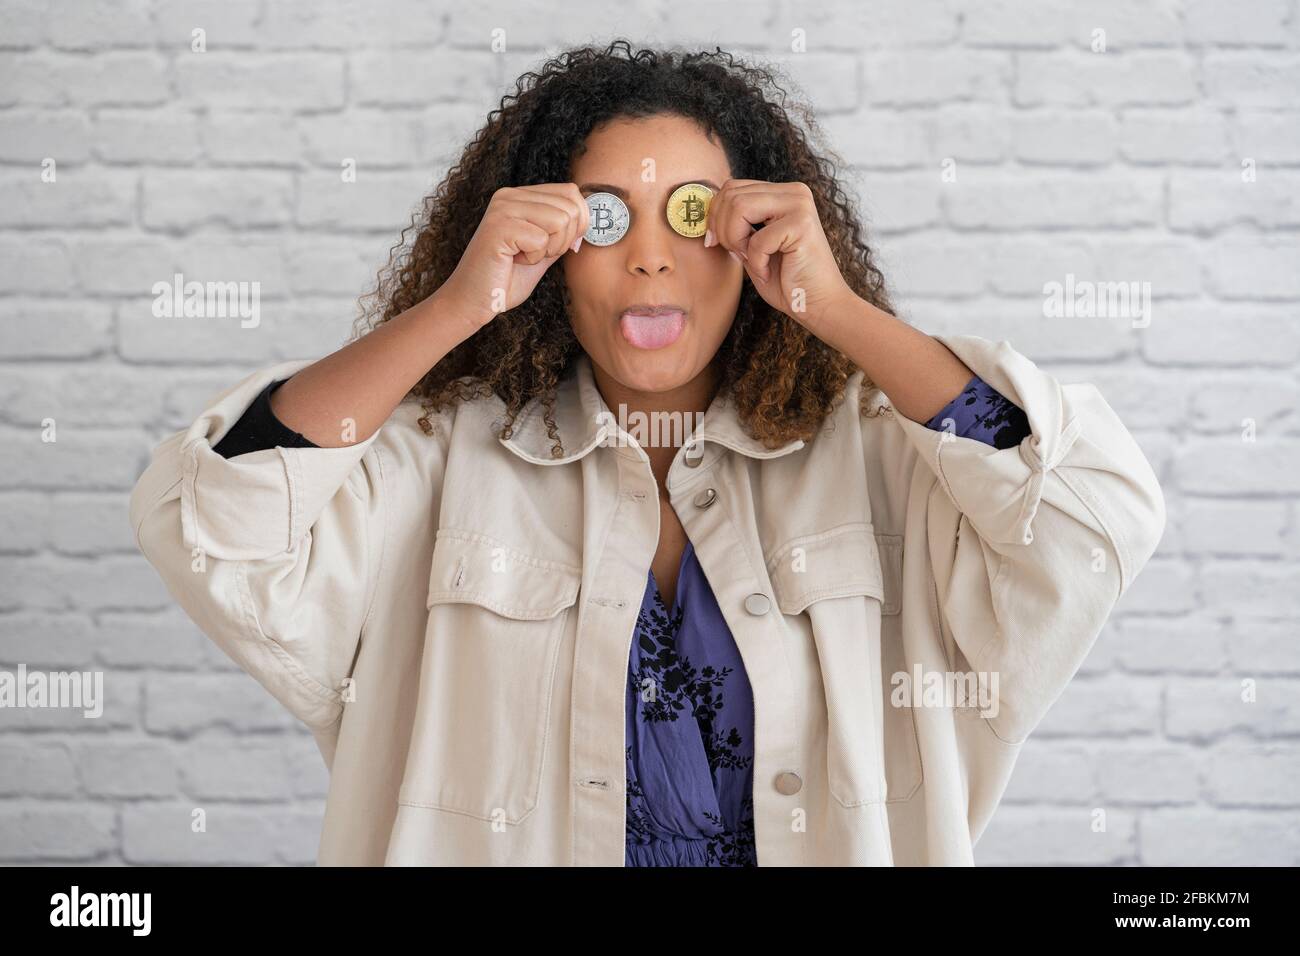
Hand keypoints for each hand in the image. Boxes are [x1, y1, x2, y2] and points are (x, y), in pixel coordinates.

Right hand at [434, 183, 588, 329]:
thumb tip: (588, 218)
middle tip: (536, 254)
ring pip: (561, 220)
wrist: (473, 302)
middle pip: (570, 206)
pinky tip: (513, 261)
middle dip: (564, 239)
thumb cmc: (506, 279)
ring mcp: (502, 208)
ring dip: (549, 249)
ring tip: (524, 257)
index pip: (571, 192)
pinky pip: (542, 239)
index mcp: (520, 196)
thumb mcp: (543, 251)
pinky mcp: (499, 226)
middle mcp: (509, 195)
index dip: (578, 223)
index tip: (556, 246)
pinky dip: (534, 258)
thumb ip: (562, 232)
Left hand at [704, 178, 854, 333]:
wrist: (819, 305)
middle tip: (739, 255)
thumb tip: (707, 214)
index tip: (718, 243)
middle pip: (731, 195)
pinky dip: (756, 262)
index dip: (716, 217)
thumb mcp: (752, 246)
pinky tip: (769, 272)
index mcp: (782, 192)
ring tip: (753, 260)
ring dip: (736, 241)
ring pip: (739, 207)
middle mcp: (794, 191)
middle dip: (723, 230)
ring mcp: (800, 204)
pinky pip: (757, 239)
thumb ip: (735, 225)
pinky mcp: (802, 224)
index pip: (731, 188)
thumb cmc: (786, 280)